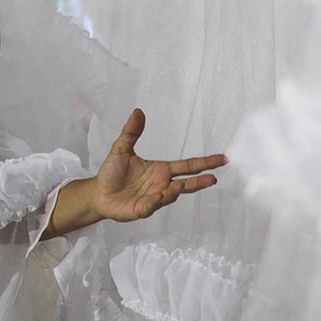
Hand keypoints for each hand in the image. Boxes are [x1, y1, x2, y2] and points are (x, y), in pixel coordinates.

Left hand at [42, 109, 226, 239]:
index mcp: (161, 170)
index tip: (222, 159)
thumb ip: (131, 132)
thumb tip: (138, 111)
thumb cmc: (112, 172)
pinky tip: (157, 196)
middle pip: (186, 183)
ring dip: (175, 191)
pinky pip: (151, 207)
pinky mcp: (142, 209)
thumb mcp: (121, 149)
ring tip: (180, 186)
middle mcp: (162, 185)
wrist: (98, 192)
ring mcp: (154, 198)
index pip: (187, 166)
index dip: (204, 163)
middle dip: (200, 181)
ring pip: (170, 195)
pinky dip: (155, 202)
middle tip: (214, 178)